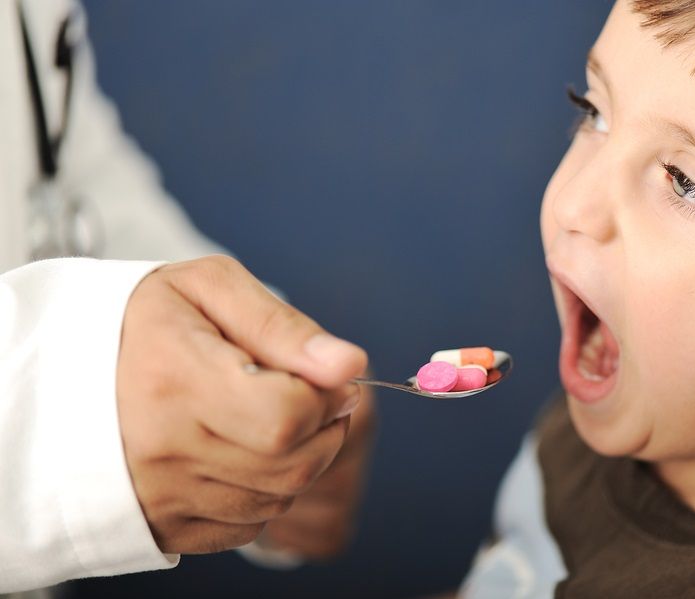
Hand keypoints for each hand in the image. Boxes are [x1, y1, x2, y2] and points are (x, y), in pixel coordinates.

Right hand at [116, 255, 366, 553]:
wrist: (67, 370)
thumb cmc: (147, 320)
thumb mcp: (210, 289)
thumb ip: (282, 325)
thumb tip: (349, 365)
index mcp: (174, 380)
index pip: (286, 414)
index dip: (327, 397)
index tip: (327, 376)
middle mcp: (163, 450)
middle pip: (292, 463)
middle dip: (325, 427)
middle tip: (311, 394)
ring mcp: (162, 497)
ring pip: (279, 497)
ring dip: (301, 458)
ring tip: (273, 417)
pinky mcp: (166, 526)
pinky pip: (252, 524)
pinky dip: (269, 489)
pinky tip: (245, 450)